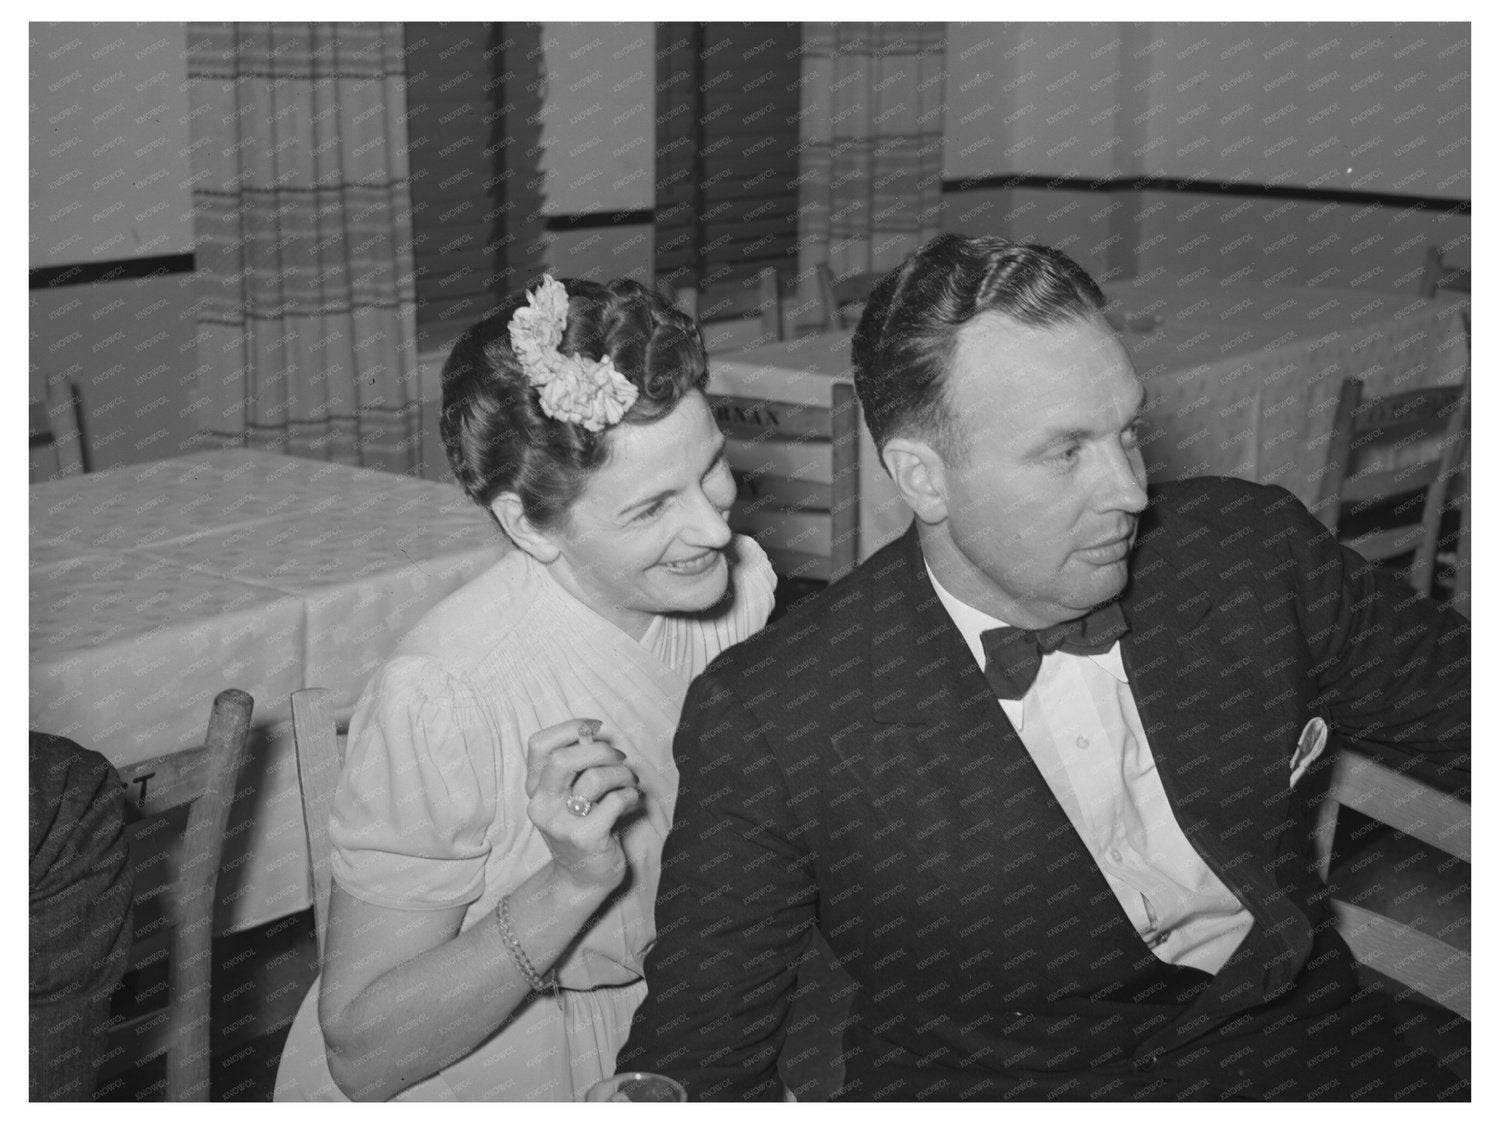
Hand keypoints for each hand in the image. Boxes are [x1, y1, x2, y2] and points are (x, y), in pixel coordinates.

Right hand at [525, 719, 639, 891]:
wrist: (581, 879)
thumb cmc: (581, 827)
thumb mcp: (569, 795)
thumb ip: (575, 765)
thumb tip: (590, 731)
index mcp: (534, 789)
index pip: (538, 744)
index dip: (569, 727)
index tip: (594, 727)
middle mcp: (541, 805)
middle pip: (563, 759)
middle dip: (600, 750)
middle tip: (619, 758)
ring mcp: (561, 824)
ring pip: (594, 778)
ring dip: (622, 774)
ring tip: (629, 782)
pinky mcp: (585, 838)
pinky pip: (615, 802)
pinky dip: (630, 795)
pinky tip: (632, 800)